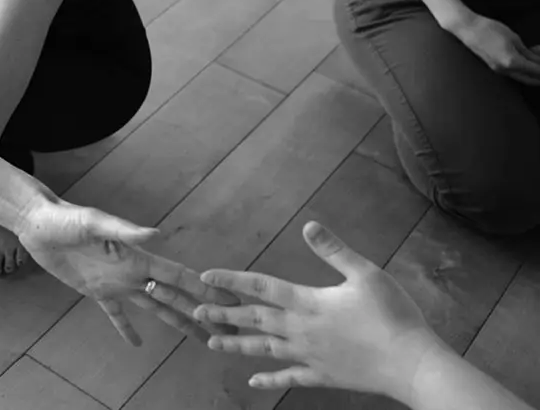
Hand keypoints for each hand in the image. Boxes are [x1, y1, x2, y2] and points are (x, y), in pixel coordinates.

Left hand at [19, 200, 234, 345]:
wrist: (37, 223)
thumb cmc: (65, 218)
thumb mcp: (94, 223)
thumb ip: (124, 231)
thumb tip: (156, 233)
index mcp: (137, 258)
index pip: (179, 277)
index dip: (205, 290)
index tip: (233, 303)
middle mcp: (133, 272)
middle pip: (175, 297)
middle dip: (202, 313)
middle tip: (230, 330)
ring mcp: (116, 283)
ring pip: (155, 308)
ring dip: (178, 323)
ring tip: (201, 339)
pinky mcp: (95, 291)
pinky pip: (116, 314)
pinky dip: (126, 329)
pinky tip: (138, 345)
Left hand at [187, 221, 444, 399]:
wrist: (412, 364)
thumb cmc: (394, 316)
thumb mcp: (367, 274)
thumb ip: (335, 251)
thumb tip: (308, 225)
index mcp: (309, 302)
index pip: (262, 287)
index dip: (232, 280)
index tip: (205, 276)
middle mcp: (301, 330)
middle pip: (254, 319)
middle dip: (223, 313)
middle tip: (194, 311)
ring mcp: (310, 356)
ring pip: (264, 349)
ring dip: (236, 345)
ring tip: (210, 342)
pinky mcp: (323, 377)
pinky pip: (289, 378)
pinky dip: (270, 379)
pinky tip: (253, 382)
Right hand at [446, 11, 539, 83]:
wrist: (467, 28)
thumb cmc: (490, 29)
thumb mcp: (514, 38)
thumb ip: (528, 52)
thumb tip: (538, 60)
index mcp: (512, 62)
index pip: (536, 71)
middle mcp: (505, 70)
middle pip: (531, 80)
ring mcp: (499, 70)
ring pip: (523, 77)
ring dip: (533, 71)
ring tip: (538, 58)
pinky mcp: (495, 67)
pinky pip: (514, 72)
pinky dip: (523, 68)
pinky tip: (528, 59)